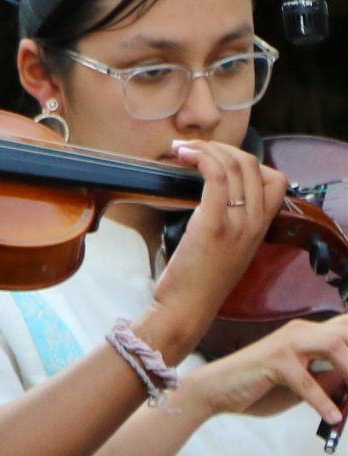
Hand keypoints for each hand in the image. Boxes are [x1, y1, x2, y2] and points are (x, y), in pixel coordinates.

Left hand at [151, 139, 287, 350]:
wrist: (187, 308)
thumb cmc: (197, 279)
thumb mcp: (225, 247)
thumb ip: (229, 222)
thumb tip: (213, 195)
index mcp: (260, 228)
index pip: (275, 180)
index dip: (247, 161)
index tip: (216, 159)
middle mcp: (255, 223)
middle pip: (253, 165)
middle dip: (221, 147)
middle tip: (192, 148)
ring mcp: (237, 224)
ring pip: (235, 166)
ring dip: (206, 148)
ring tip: (181, 149)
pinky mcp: (213, 225)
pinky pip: (216, 177)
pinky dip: (200, 158)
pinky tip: (183, 156)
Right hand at [185, 313, 347, 428]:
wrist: (214, 391)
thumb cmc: (256, 388)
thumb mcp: (304, 386)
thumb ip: (330, 381)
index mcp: (308, 334)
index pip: (346, 331)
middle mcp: (300, 332)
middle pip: (346, 332)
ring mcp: (287, 344)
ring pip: (334, 346)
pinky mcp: (274, 361)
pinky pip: (307, 381)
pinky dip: (323, 402)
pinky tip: (332, 418)